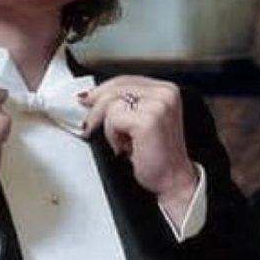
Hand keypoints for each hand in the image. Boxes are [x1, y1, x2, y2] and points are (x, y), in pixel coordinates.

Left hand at [80, 76, 197, 221]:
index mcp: (166, 89)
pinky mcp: (148, 120)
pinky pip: (113, 119)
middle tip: (89, 127)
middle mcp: (165, 93)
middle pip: (115, 88)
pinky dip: (112, 136)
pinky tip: (125, 147)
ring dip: (109, 127)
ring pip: (111, 103)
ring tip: (122, 143)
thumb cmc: (157, 155)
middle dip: (96, 108)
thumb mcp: (141, 121)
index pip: (125, 80)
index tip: (87, 100)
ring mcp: (158, 104)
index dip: (102, 90)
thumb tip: (91, 96)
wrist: (172, 180)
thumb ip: (126, 103)